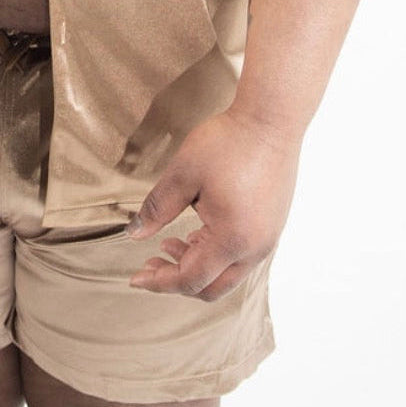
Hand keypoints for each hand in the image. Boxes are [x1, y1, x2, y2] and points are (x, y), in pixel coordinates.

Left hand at [126, 108, 300, 301]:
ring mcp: (267, 238)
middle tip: (150, 263)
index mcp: (232, 239)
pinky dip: (214, 254)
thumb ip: (157, 210)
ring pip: (227, 273)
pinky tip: (196, 231)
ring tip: (168, 242)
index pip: (190, 279)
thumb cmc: (227, 144)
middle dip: (176, 280)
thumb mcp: (182, 174)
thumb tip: (134, 235)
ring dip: (196, 265)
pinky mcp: (272, 225)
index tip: (135, 277)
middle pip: (212, 287)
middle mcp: (255, 248)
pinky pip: (240, 256)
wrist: (270, 119)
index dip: (159, 282)